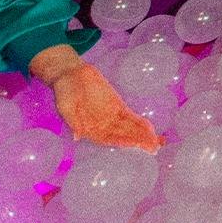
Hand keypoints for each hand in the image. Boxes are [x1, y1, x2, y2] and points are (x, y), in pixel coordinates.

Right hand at [49, 61, 164, 151]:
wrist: (71, 74)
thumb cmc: (65, 91)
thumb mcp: (65, 106)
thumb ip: (73, 121)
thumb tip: (77, 136)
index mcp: (89, 128)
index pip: (108, 139)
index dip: (122, 142)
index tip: (134, 145)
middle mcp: (102, 124)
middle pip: (122, 136)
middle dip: (137, 142)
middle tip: (153, 148)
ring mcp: (110, 115)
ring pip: (129, 128)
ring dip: (142, 135)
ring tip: (156, 142)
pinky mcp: (116, 104)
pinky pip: (129, 116)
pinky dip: (139, 122)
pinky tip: (149, 128)